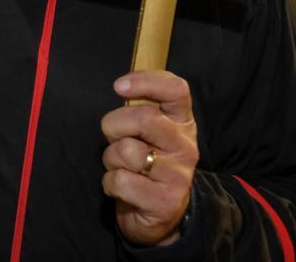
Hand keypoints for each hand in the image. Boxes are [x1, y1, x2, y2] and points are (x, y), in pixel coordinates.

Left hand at [101, 71, 198, 246]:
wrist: (162, 214)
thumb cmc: (147, 161)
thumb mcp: (149, 132)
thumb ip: (140, 108)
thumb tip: (121, 86)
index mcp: (182, 123)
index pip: (176, 90)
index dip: (146, 81)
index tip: (119, 86)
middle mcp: (185, 146)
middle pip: (145, 119)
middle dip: (115, 125)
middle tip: (114, 138)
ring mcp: (178, 176)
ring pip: (128, 151)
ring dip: (111, 158)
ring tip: (121, 167)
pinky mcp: (164, 202)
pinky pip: (121, 181)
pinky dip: (110, 184)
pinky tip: (122, 188)